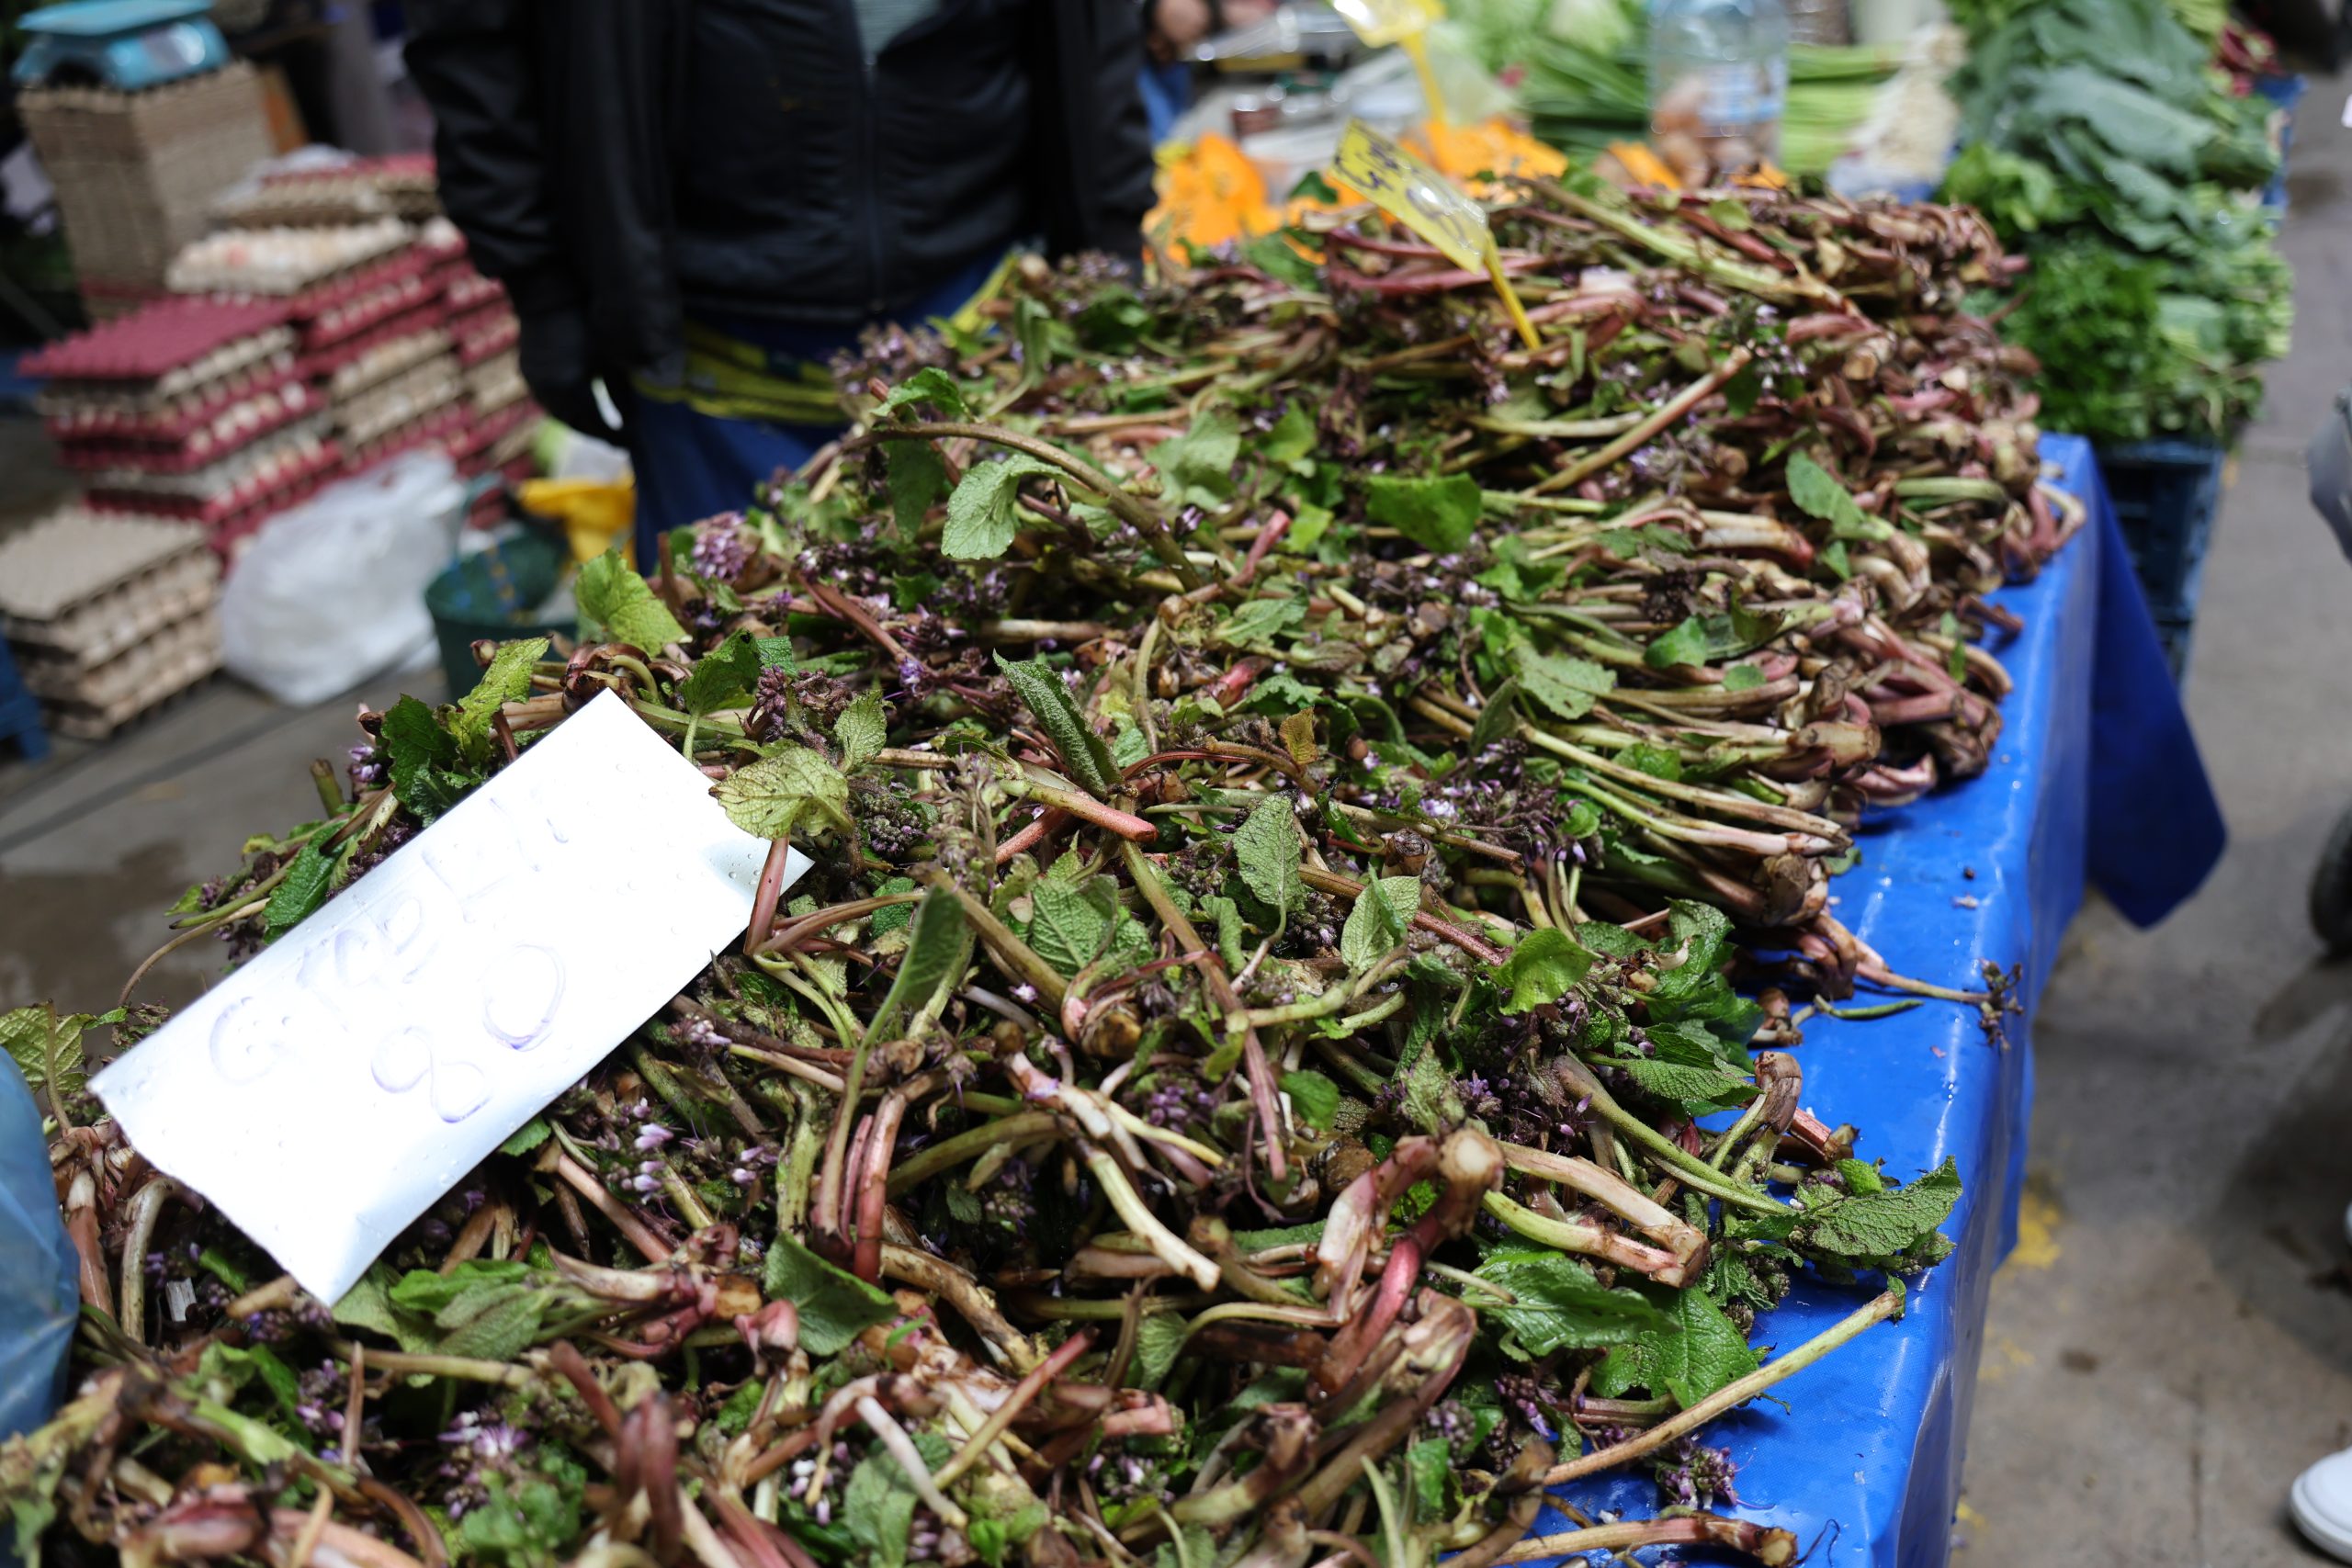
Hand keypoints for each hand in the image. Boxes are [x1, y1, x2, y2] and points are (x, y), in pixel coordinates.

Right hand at [516, 306, 626, 439]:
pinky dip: (565, 409)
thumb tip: (635, 422)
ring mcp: (535, 381)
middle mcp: (548, 390)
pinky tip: (578, 408)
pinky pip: (548, 401)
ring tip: (600, 428)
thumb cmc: (586, 319)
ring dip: (580, 423)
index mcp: (571, 387)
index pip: (597, 423)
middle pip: (577, 423)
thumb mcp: (610, 357)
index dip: (615, 436)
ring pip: (559, 414)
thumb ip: (622, 392)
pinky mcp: (528, 372)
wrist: (548, 293)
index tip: (632, 443)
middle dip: (598, 433)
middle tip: (618, 441)